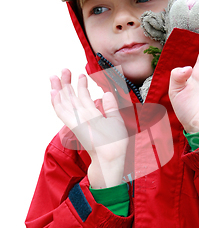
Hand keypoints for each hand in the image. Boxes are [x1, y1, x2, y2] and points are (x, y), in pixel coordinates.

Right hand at [50, 69, 127, 187]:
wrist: (112, 157)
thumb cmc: (115, 143)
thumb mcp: (116, 121)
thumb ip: (111, 107)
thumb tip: (106, 93)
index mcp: (92, 116)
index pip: (83, 98)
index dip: (81, 86)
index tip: (82, 74)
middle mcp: (82, 117)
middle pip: (71, 97)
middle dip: (67, 83)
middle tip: (64, 69)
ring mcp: (77, 121)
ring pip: (64, 102)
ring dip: (59, 88)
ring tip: (55, 75)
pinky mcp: (74, 125)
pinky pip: (62, 113)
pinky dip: (57, 102)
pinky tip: (53, 91)